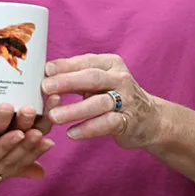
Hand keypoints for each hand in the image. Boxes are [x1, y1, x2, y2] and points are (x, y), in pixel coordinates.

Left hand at [41, 54, 161, 149]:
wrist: (150, 119)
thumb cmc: (115, 96)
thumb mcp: (100, 82)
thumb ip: (77, 77)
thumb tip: (44, 75)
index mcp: (111, 64)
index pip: (86, 62)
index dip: (65, 65)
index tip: (44, 70)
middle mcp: (120, 79)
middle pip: (92, 78)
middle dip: (67, 82)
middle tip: (45, 88)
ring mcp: (126, 100)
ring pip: (99, 103)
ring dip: (75, 109)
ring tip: (54, 116)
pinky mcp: (128, 121)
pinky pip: (107, 124)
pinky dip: (89, 128)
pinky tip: (71, 133)